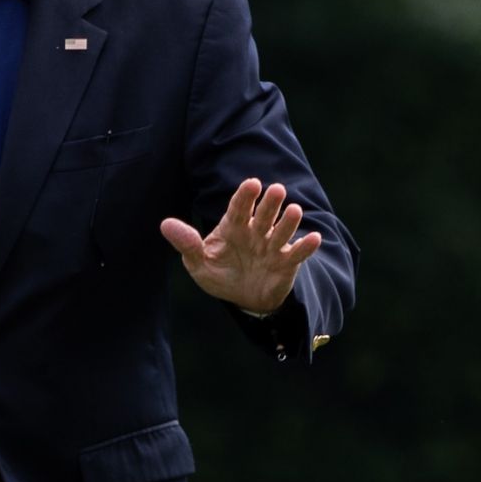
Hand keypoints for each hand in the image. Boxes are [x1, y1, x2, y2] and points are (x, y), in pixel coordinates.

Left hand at [160, 178, 322, 313]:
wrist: (245, 298)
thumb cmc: (221, 274)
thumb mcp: (199, 263)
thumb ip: (187, 244)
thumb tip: (165, 224)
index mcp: (233, 227)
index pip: (239, 208)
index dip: (245, 196)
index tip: (252, 183)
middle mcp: (256, 232)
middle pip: (263, 215)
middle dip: (269, 204)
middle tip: (276, 189)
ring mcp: (272, 247)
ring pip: (282, 231)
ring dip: (289, 222)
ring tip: (294, 210)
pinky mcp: (286, 264)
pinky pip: (297, 254)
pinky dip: (306, 247)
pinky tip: (314, 238)